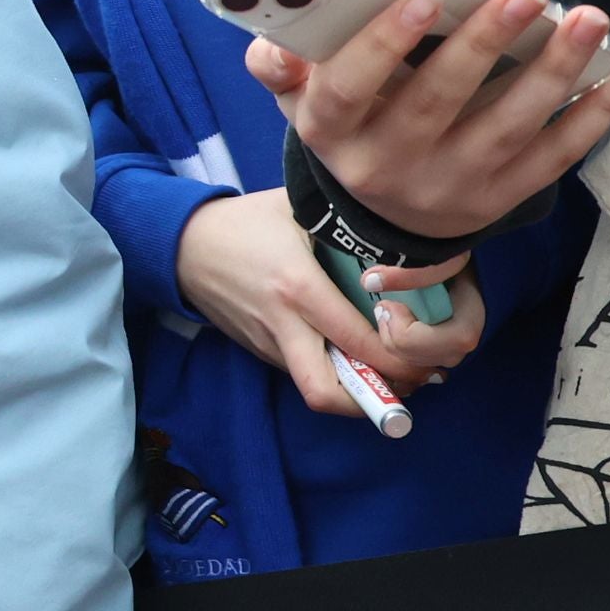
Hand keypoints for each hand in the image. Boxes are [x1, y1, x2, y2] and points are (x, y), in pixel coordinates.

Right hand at [172, 195, 483, 421]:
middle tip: (411, 381)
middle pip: (326, 392)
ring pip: (317, 388)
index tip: (427, 350)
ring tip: (395, 369)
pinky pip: (303, 371)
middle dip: (374, 400)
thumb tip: (402, 232)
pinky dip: (335, 371)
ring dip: (359, 389)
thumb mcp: (300, 210)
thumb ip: (348, 224)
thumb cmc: (248, 221)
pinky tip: (355, 353)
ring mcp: (267, 343)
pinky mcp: (259, 350)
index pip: (357, 340)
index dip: (399, 356)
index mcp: (297, 288)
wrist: (183, 244)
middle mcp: (282, 324)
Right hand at [248, 0, 609, 243]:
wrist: (382, 217)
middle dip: (487, 44)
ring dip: (555, 71)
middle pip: (439, 103)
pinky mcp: (503, 199)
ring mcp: (452, 187)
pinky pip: (558, 155)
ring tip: (587, 18)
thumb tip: (270, 45)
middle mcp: (389, 167)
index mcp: (334, 133)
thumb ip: (281, 67)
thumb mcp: (302, 101)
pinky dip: (596, 109)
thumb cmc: (349, 127)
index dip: (384, 44)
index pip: (349, 91)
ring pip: (509, 128)